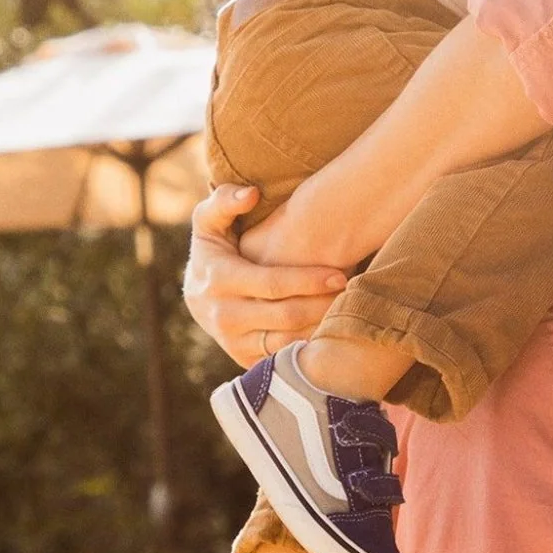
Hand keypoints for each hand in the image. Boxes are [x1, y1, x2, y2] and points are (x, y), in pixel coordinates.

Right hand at [182, 184, 345, 367]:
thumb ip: (225, 201)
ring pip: (288, 341)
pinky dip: (310, 346)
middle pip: (286, 316)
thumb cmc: (214, 250)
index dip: (310, 281)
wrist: (198, 295)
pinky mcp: (244, 359)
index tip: (341, 274)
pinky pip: (285, 357)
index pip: (273, 284)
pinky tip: (333, 329)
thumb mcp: (209, 222)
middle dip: (324, 304)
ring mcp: (233, 342)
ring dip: (322, 327)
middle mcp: (223, 316)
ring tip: (348, 309)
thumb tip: (250, 193)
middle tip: (354, 292)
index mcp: (219, 280)